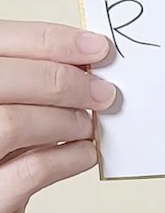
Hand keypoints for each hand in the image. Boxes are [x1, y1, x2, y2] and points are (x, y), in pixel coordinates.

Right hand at [0, 21, 115, 212]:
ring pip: (12, 124)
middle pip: (5, 79)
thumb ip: (34, 78)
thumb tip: (90, 56)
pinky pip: (28, 172)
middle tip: (105, 93)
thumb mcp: (12, 107)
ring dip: (65, 120)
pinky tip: (85, 155)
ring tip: (88, 126)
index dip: (50, 40)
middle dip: (64, 82)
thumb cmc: (1, 157)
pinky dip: (68, 159)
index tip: (98, 48)